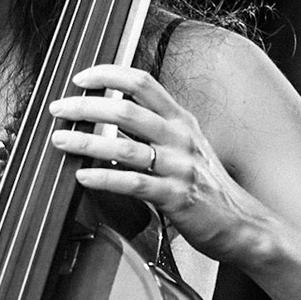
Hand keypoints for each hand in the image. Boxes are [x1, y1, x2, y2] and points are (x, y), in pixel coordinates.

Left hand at [48, 63, 272, 266]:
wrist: (242, 224)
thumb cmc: (206, 186)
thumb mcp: (185, 147)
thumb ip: (153, 130)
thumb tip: (107, 116)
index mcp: (180, 120)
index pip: (142, 83)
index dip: (108, 75)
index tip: (80, 78)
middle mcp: (180, 137)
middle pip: (126, 110)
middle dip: (86, 106)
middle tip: (58, 109)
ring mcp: (179, 167)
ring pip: (125, 147)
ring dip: (86, 142)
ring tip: (60, 140)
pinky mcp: (176, 197)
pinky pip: (134, 184)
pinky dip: (104, 177)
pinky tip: (83, 176)